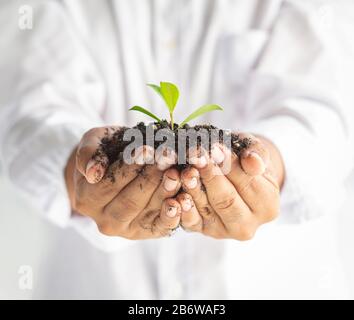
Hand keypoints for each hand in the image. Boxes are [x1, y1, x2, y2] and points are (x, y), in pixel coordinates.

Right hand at [65, 127, 181, 238]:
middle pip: (130, 200)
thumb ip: (87, 154)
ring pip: (148, 211)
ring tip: (178, 171)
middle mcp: (105, 220)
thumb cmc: (106, 152)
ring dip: (166, 190)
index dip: (129, 167)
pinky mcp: (148, 232)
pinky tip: (183, 199)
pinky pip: (161, 226)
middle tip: (169, 157)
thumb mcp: (92, 144)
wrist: (116, 170)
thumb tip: (93, 172)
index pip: (109, 184)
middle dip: (152, 176)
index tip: (147, 149)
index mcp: (87, 199)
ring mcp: (127, 230)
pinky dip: (173, 214)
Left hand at [176, 134, 283, 239]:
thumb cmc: (244, 162)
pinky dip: (181, 207)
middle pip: (226, 199)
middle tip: (196, 155)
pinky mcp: (202, 230)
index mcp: (267, 205)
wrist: (233, 178)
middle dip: (209, 175)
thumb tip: (253, 162)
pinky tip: (176, 193)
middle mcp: (247, 224)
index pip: (247, 183)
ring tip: (185, 168)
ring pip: (206, 208)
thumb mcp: (255, 153)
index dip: (229, 164)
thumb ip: (256, 155)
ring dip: (192, 187)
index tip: (215, 147)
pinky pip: (190, 221)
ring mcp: (223, 231)